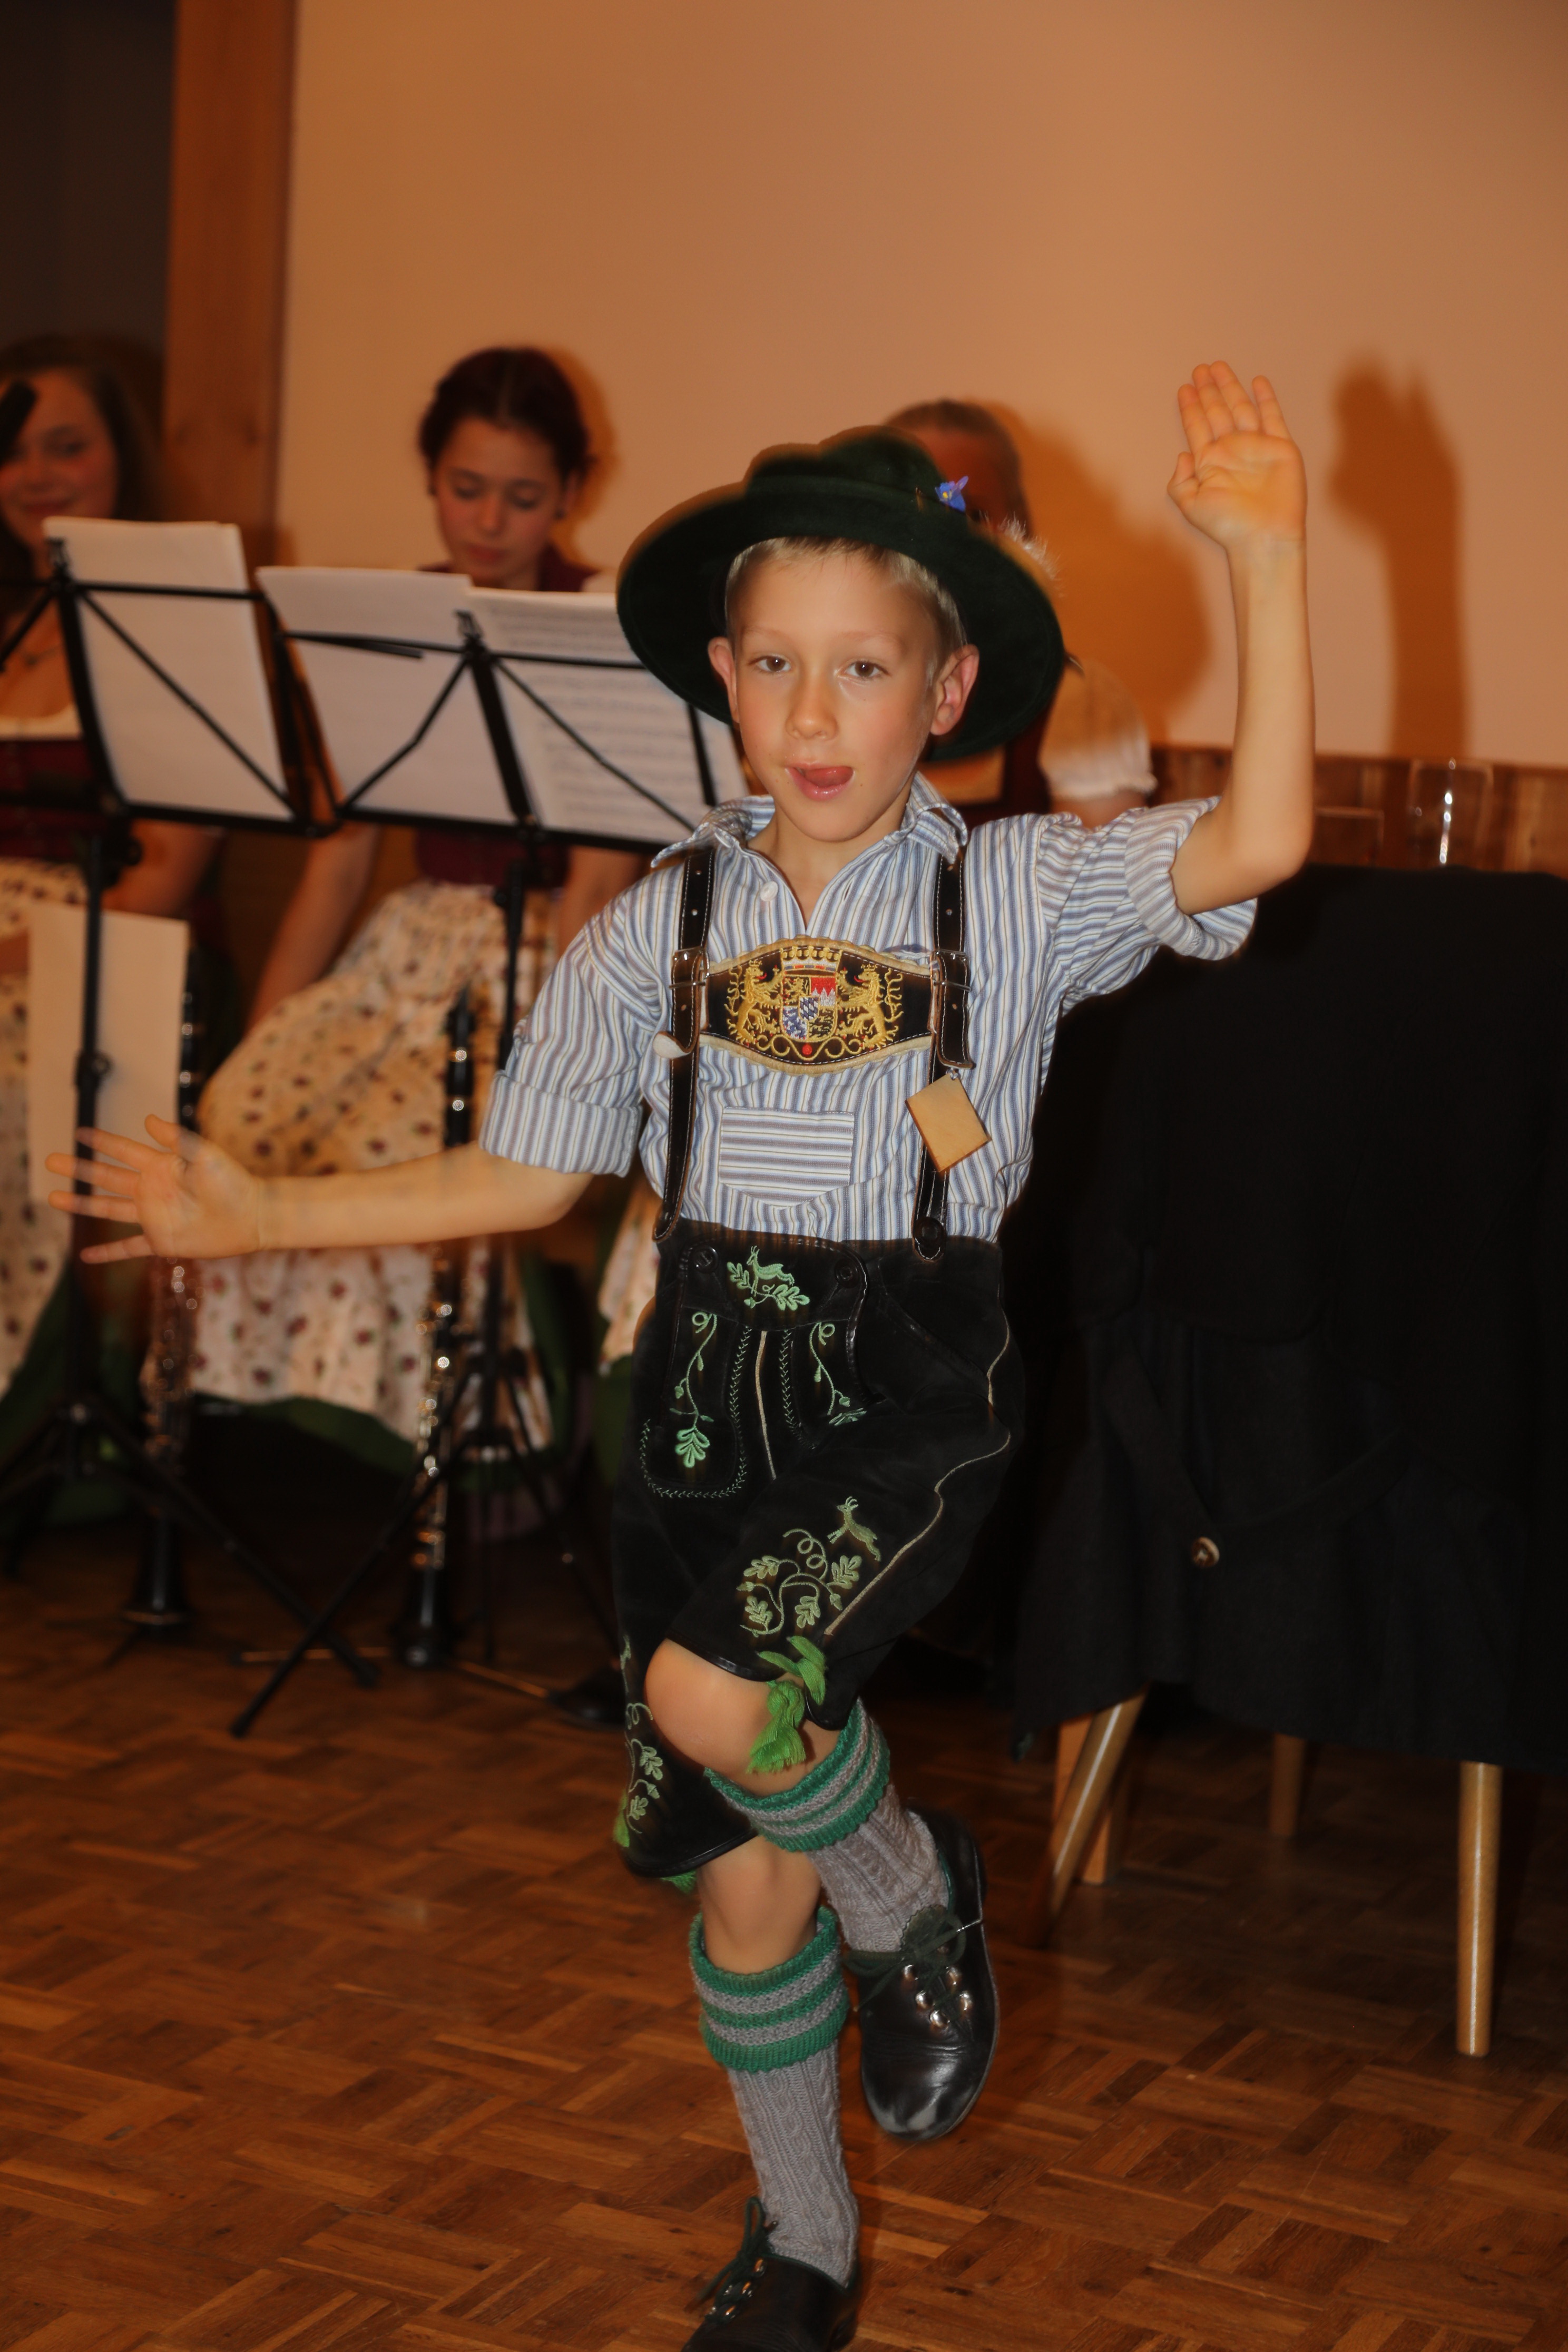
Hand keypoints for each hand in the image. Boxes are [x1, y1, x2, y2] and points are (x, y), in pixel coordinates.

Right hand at [46, 1116, 262, 1264]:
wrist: (252, 1216)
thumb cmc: (233, 1182)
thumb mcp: (204, 1154)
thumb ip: (176, 1138)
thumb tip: (148, 1119)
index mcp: (160, 1166)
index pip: (122, 1150)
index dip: (101, 1141)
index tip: (79, 1132)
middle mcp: (152, 1190)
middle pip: (106, 1178)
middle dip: (79, 1170)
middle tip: (50, 1160)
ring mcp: (153, 1216)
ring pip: (109, 1209)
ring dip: (82, 1204)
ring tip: (55, 1198)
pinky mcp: (161, 1240)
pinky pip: (128, 1248)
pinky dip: (108, 1253)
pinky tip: (86, 1256)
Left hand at [1168, 363, 1304, 553]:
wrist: (1263, 536)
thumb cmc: (1227, 525)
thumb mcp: (1191, 505)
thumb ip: (1180, 481)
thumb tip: (1182, 456)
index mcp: (1209, 462)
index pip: (1197, 427)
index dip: (1190, 407)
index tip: (1184, 388)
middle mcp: (1232, 450)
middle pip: (1217, 412)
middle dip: (1208, 391)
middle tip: (1200, 369)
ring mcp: (1256, 446)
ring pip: (1241, 407)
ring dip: (1230, 387)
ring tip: (1218, 367)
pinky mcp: (1280, 447)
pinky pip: (1272, 417)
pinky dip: (1266, 398)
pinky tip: (1257, 381)